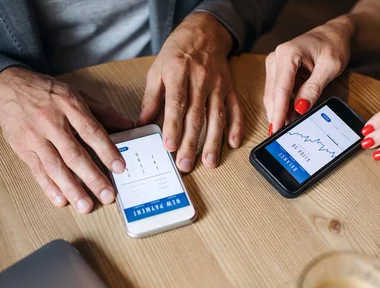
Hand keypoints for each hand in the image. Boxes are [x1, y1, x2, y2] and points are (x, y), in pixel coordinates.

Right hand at [0, 67, 134, 212]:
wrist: (7, 88)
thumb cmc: (47, 93)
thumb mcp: (76, 94)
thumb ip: (103, 112)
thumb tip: (128, 126)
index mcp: (69, 106)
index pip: (91, 132)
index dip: (106, 151)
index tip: (120, 168)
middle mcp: (52, 123)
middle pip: (74, 154)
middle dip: (92, 177)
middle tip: (107, 195)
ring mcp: (36, 138)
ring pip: (56, 167)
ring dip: (72, 189)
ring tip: (86, 206)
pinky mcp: (24, 150)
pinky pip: (38, 171)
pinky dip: (49, 187)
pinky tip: (61, 200)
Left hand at [138, 12, 242, 172]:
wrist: (205, 32)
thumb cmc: (177, 52)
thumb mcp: (157, 69)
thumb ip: (151, 97)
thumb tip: (142, 123)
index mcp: (178, 73)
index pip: (176, 103)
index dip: (173, 126)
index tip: (169, 145)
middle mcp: (200, 80)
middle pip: (196, 116)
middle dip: (191, 142)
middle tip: (185, 164)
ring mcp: (218, 85)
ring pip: (216, 117)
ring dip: (213, 141)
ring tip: (209, 162)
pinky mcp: (230, 89)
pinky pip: (235, 109)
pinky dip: (236, 127)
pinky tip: (233, 143)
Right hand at [264, 18, 352, 134]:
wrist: (332, 35)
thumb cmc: (333, 46)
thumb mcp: (330, 67)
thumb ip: (314, 88)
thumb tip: (300, 108)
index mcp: (287, 53)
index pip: (280, 89)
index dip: (278, 112)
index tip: (277, 129)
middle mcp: (276, 57)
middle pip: (273, 94)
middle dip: (278, 115)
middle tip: (285, 134)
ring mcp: (274, 64)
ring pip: (272, 96)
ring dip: (280, 112)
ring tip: (291, 126)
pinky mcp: (277, 71)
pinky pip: (277, 93)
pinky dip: (283, 105)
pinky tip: (291, 115)